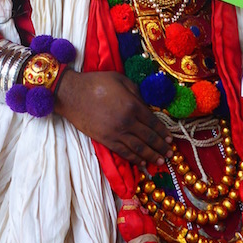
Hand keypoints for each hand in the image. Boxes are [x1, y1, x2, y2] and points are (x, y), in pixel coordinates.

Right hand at [54, 70, 172, 166]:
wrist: (71, 94)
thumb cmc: (96, 83)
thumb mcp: (120, 79)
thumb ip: (136, 92)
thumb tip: (146, 105)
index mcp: (132, 105)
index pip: (153, 122)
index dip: (163, 132)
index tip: (170, 138)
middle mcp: (127, 121)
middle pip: (149, 137)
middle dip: (161, 146)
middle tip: (170, 153)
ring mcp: (116, 133)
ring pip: (139, 148)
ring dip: (152, 155)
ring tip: (161, 161)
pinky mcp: (106, 140)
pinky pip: (124, 152)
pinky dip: (135, 159)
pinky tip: (143, 163)